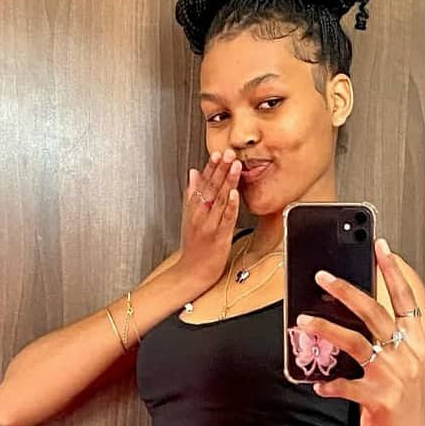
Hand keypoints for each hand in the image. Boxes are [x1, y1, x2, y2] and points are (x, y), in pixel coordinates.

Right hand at [177, 148, 240, 290]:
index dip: (211, 167)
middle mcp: (200, 214)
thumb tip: (194, 173)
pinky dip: (229, 205)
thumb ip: (192, 194)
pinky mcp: (219, 236)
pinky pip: (226, 218)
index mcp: (194, 208)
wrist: (192, 272)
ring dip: (227, 181)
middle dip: (221, 169)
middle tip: (229, 153)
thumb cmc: (193, 246)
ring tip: (235, 166)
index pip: (203, 183)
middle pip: (211, 187)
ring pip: (219, 199)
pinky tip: (234, 194)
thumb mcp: (189, 216)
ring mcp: (209, 225)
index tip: (217, 153)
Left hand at [294, 239, 424, 425]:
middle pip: (376, 313)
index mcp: (418, 342)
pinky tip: (317, 382)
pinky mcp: (379, 399)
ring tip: (304, 319)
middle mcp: (409, 355)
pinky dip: (329, 383)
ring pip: (356, 342)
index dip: (394, 271)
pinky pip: (346, 385)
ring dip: (326, 328)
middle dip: (347, 290)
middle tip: (322, 275)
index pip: (407, 299)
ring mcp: (395, 377)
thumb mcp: (403, 363)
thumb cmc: (401, 399)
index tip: (381, 246)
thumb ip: (387, 336)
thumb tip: (351, 307)